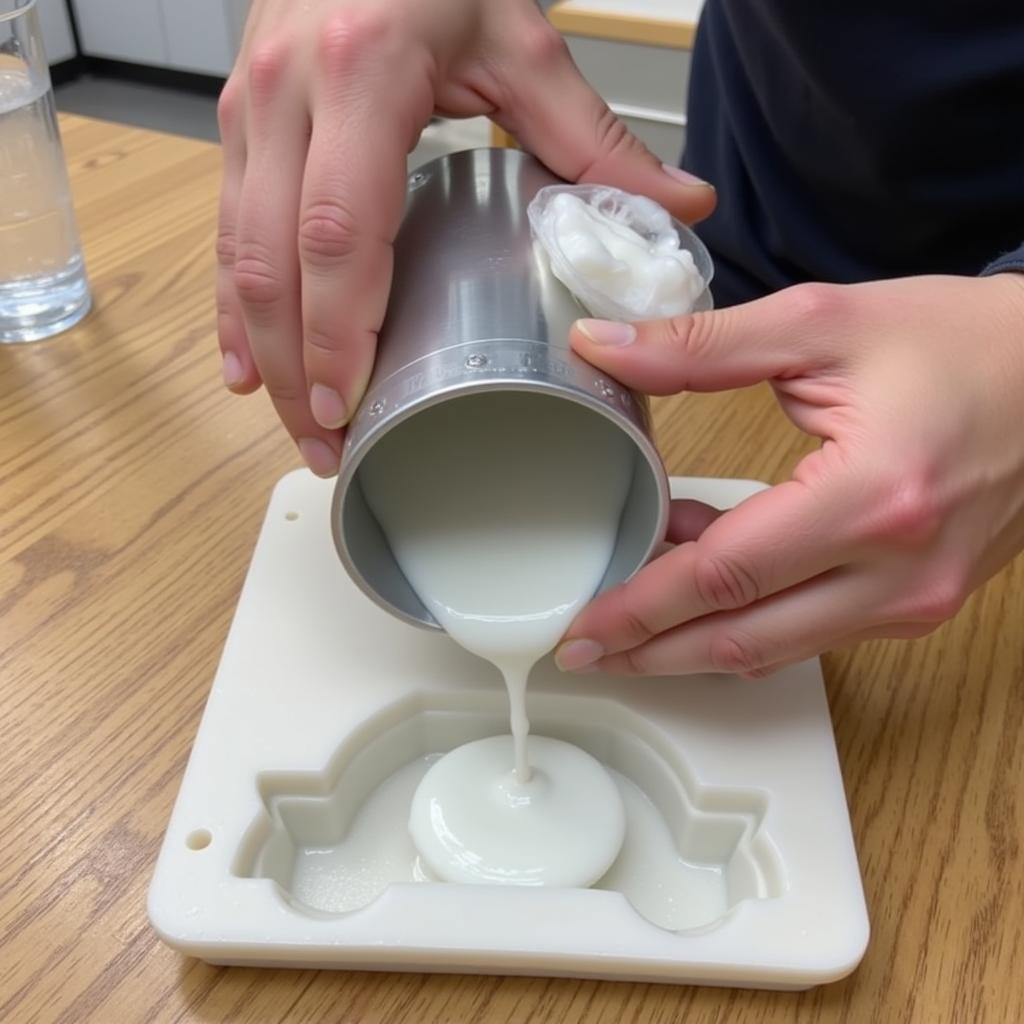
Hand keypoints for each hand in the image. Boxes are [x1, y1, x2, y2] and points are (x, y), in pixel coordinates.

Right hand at [215, 0, 716, 476]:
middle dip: (296, 371)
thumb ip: (593, 136)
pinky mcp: (238, 126)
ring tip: (299, 427)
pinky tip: (244, 365)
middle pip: (272, 263)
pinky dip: (230, 309)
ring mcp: (249, 112)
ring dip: (263, 354)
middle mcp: (286, 95)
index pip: (339, 232)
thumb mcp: (520, 39)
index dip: (338, 331)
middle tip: (329, 449)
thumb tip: (679, 208)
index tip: (353, 405)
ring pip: (236, 257)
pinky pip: (223, 232)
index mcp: (361, 74)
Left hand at [556, 273, 1023, 676]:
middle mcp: (898, 573)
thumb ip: (700, 347)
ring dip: (696, 638)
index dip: (643, 607)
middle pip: (745, 638)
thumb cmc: (956, 342)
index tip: (580, 628)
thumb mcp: (821, 325)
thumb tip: (601, 347)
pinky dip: (751, 617)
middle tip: (583, 651)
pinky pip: (814, 630)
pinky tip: (705, 579)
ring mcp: (916, 600)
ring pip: (778, 647)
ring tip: (629, 617)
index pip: (726, 576)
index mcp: (872, 497)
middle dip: (653, 651)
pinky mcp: (920, 604)